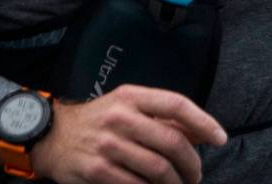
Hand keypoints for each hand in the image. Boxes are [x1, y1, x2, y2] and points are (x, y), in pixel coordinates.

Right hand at [29, 84, 226, 183]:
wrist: (52, 136)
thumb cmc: (98, 121)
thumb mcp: (128, 106)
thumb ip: (163, 116)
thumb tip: (201, 131)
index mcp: (131, 96)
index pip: (176, 104)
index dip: (203, 122)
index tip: (220, 138)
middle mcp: (120, 117)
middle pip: (172, 142)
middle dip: (192, 164)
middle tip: (196, 175)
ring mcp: (108, 145)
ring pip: (159, 169)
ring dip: (176, 183)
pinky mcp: (97, 171)